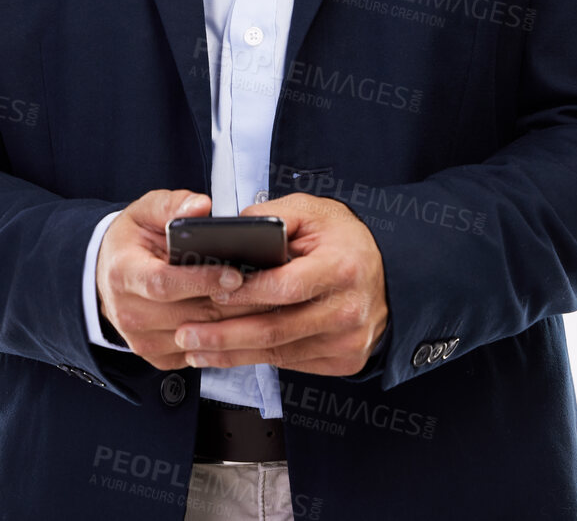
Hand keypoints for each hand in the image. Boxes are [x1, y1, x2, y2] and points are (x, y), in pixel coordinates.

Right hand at [94, 189, 279, 370]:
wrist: (109, 271)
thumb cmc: (132, 240)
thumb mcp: (145, 210)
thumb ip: (172, 205)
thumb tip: (199, 208)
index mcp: (122, 273)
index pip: (164, 283)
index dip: (201, 280)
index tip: (234, 273)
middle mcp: (128, 312)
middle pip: (188, 314)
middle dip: (231, 303)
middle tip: (266, 288)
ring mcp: (141, 339)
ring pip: (198, 337)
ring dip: (233, 322)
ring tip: (263, 302)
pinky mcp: (156, 355)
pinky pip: (198, 353)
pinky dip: (223, 338)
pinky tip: (243, 318)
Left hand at [170, 193, 387, 376]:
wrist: (390, 274)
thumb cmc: (345, 238)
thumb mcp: (314, 211)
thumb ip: (273, 217)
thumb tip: (230, 229)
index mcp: (342, 267)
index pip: (286, 287)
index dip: (246, 292)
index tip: (211, 293)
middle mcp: (347, 310)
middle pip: (276, 330)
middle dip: (224, 335)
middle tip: (186, 333)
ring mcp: (348, 342)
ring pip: (279, 353)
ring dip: (231, 354)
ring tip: (193, 348)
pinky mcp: (344, 361)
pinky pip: (291, 364)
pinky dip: (256, 361)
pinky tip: (227, 354)